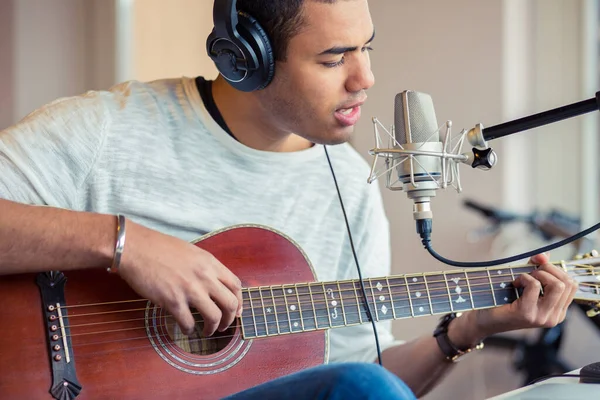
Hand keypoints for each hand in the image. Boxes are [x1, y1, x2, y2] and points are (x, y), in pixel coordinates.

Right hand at [117, 220, 242, 336]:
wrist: (135, 248)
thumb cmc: (160, 248)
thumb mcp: (192, 252)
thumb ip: (205, 268)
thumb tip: (213, 284)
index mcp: (210, 263)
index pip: (236, 285)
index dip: (239, 301)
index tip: (236, 311)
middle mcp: (204, 276)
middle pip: (230, 303)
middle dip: (230, 319)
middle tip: (224, 326)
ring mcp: (189, 289)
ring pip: (214, 316)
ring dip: (212, 328)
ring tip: (207, 331)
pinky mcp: (172, 301)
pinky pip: (188, 322)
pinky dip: (189, 330)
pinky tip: (186, 329)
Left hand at [449, 253, 577, 347]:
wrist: (483, 319)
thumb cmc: (504, 300)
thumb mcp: (525, 284)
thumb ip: (537, 269)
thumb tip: (544, 254)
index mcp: (558, 311)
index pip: (572, 285)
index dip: (556, 268)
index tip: (539, 264)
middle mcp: (554, 317)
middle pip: (568, 283)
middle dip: (549, 269)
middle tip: (530, 271)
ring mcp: (541, 317)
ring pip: (557, 285)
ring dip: (539, 274)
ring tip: (523, 278)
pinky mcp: (526, 313)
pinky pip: (535, 286)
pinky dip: (524, 277)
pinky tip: (514, 283)